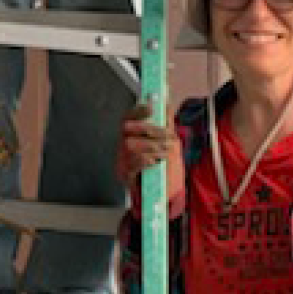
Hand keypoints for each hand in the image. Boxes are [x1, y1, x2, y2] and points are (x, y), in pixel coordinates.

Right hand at [117, 100, 183, 215]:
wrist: (160, 192)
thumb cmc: (161, 164)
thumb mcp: (166, 142)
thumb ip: (165, 122)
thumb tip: (165, 101)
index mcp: (131, 134)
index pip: (128, 116)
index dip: (138, 110)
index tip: (152, 108)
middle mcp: (122, 144)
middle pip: (128, 129)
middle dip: (151, 131)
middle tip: (170, 137)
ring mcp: (121, 159)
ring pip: (130, 145)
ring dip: (153, 147)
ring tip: (167, 152)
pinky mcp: (124, 175)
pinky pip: (132, 164)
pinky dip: (146, 161)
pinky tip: (156, 162)